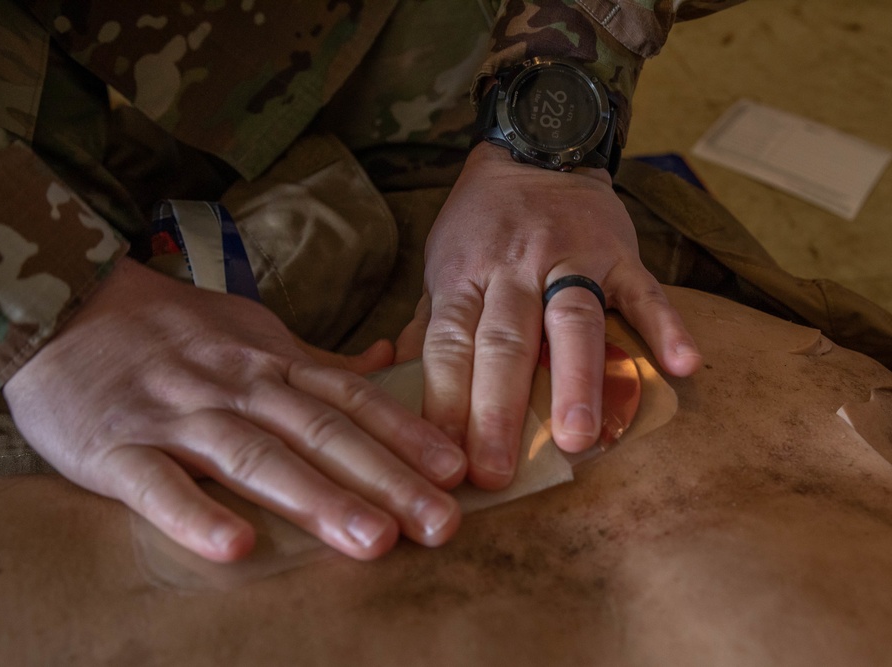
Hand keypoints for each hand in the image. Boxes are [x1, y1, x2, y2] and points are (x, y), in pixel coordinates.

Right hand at [4, 259, 465, 561]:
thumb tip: (388, 359)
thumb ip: (319, 359)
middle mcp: (235, 386)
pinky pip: (158, 484)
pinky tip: (236, 548)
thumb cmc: (169, 326)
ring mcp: (177, 415)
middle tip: (442, 524)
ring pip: (253, 456)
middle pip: (320, 433)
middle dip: (386, 478)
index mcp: (269, 363)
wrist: (64, 304)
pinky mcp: (116, 447)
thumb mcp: (252, 328)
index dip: (406, 433)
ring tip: (372, 540)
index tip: (457, 470)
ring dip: (314, 498)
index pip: (350, 399)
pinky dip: (195, 514)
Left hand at [403, 143, 701, 488]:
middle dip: (497, 410)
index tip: (440, 459)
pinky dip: (665, 325)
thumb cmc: (481, 222)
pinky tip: (683, 365)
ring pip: (571, 321)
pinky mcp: (620, 254)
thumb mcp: (441, 263)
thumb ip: (427, 323)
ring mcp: (570, 259)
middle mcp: (513, 269)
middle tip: (495, 471)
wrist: (537, 147)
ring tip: (580, 439)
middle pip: (503, 343)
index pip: (448, 345)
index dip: (443, 401)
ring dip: (576, 379)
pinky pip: (645, 291)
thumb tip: (398, 383)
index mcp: (464, 276)